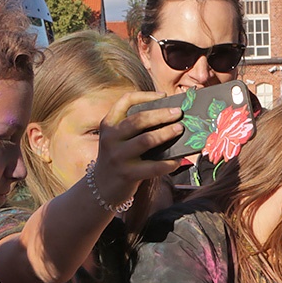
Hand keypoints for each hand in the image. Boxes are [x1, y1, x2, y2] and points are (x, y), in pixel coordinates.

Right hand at [90, 91, 184, 208]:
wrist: (101, 187)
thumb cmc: (119, 157)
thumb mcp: (119, 139)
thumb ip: (136, 128)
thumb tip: (170, 118)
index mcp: (109, 124)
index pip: (125, 101)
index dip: (145, 95)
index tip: (164, 96)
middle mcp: (111, 138)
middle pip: (139, 120)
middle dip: (161, 114)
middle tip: (178, 112)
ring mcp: (118, 156)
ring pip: (146, 140)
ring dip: (166, 133)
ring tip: (180, 129)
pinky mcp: (127, 174)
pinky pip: (153, 167)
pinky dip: (168, 163)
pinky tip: (177, 160)